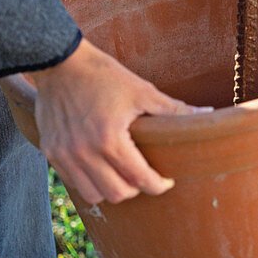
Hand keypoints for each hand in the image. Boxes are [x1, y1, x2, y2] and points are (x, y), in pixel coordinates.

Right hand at [0, 39, 211, 204]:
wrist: (58, 62)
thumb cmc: (102, 74)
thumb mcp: (140, 90)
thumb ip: (172, 109)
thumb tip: (206, 115)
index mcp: (109, 139)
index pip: (139, 179)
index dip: (158, 185)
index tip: (165, 181)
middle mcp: (84, 152)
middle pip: (117, 194)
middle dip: (136, 188)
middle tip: (143, 175)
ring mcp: (64, 154)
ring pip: (93, 195)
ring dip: (110, 189)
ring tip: (120, 173)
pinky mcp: (51, 151)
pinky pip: (72, 182)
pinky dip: (88, 180)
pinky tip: (99, 165)